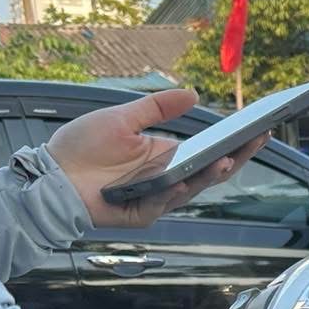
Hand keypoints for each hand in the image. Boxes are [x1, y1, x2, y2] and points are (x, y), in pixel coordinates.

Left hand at [46, 87, 268, 230]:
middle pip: (210, 172)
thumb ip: (157, 107)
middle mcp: (166, 178)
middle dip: (236, 157)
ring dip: (209, 176)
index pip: (209, 152)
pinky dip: (172, 192)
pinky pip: (161, 203)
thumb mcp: (122, 118)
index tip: (257, 128)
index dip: (234, 143)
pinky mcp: (140, 213)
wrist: (51, 175)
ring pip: (192, 189)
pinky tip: (182, 180)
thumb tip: (193, 95)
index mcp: (166, 156)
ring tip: (225, 161)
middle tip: (256, 141)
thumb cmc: (81, 148)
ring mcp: (156, 198)